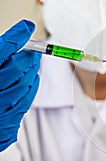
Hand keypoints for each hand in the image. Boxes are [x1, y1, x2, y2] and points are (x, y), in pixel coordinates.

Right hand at [0, 20, 40, 151]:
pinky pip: (27, 99)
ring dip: (33, 71)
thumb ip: (2, 53)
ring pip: (25, 84)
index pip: (1, 50)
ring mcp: (0, 105)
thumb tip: (20, 38)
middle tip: (34, 51)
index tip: (26, 27)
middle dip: (29, 57)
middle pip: (17, 68)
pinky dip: (33, 86)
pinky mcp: (8, 119)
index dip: (16, 37)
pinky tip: (32, 79)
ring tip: (32, 64)